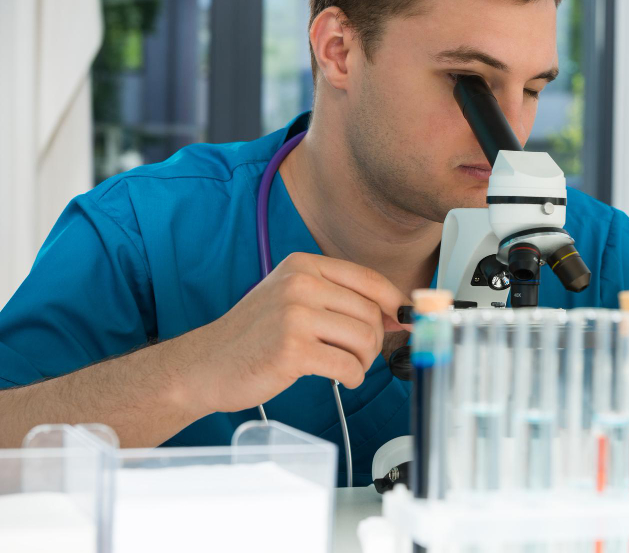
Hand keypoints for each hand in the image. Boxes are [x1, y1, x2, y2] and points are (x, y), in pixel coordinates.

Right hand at [177, 252, 410, 414]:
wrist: (206, 365)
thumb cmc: (255, 335)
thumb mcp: (293, 299)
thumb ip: (341, 299)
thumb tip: (399, 311)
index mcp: (302, 265)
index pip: (368, 279)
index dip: (395, 302)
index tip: (407, 319)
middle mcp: (299, 284)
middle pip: (371, 312)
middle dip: (375, 339)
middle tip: (358, 354)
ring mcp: (295, 316)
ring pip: (365, 339)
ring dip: (364, 360)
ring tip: (346, 366)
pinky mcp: (292, 350)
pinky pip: (348, 366)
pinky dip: (352, 377)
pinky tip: (340, 378)